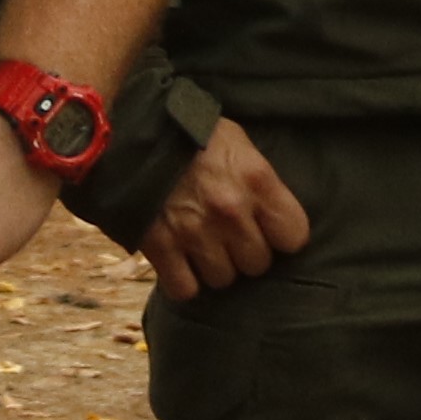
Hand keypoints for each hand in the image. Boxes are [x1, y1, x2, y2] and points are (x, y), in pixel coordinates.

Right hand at [137, 120, 311, 301]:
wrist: (127, 130)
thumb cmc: (188, 133)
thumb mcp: (236, 142)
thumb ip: (258, 179)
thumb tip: (272, 212)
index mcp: (255, 179)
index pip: (294, 236)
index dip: (282, 236)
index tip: (270, 230)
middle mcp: (230, 210)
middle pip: (257, 263)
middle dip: (245, 252)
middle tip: (229, 236)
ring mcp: (194, 231)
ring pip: (223, 279)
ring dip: (214, 267)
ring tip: (202, 245)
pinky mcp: (160, 247)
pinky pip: (185, 289)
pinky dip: (182, 280)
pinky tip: (180, 262)